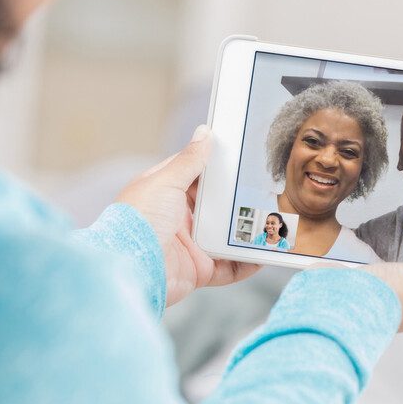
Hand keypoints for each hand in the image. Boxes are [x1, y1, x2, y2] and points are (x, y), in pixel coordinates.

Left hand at [116, 125, 259, 305]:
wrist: (131, 270)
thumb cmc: (138, 221)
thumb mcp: (165, 181)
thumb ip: (189, 160)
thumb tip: (204, 133)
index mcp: (164, 194)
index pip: (194, 174)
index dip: (215, 166)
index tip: (240, 157)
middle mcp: (176, 219)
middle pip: (214, 206)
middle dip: (237, 200)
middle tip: (265, 188)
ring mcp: (189, 245)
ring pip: (225, 235)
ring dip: (246, 230)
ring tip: (271, 220)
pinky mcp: (199, 270)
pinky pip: (229, 267)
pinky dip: (246, 262)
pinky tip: (263, 253)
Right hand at [309, 262, 402, 331]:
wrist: (339, 296)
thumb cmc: (387, 297)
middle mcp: (391, 310)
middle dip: (402, 276)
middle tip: (401, 260)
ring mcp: (366, 300)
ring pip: (378, 284)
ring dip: (376, 274)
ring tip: (376, 260)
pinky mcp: (344, 289)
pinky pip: (354, 278)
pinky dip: (355, 272)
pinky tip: (352, 263)